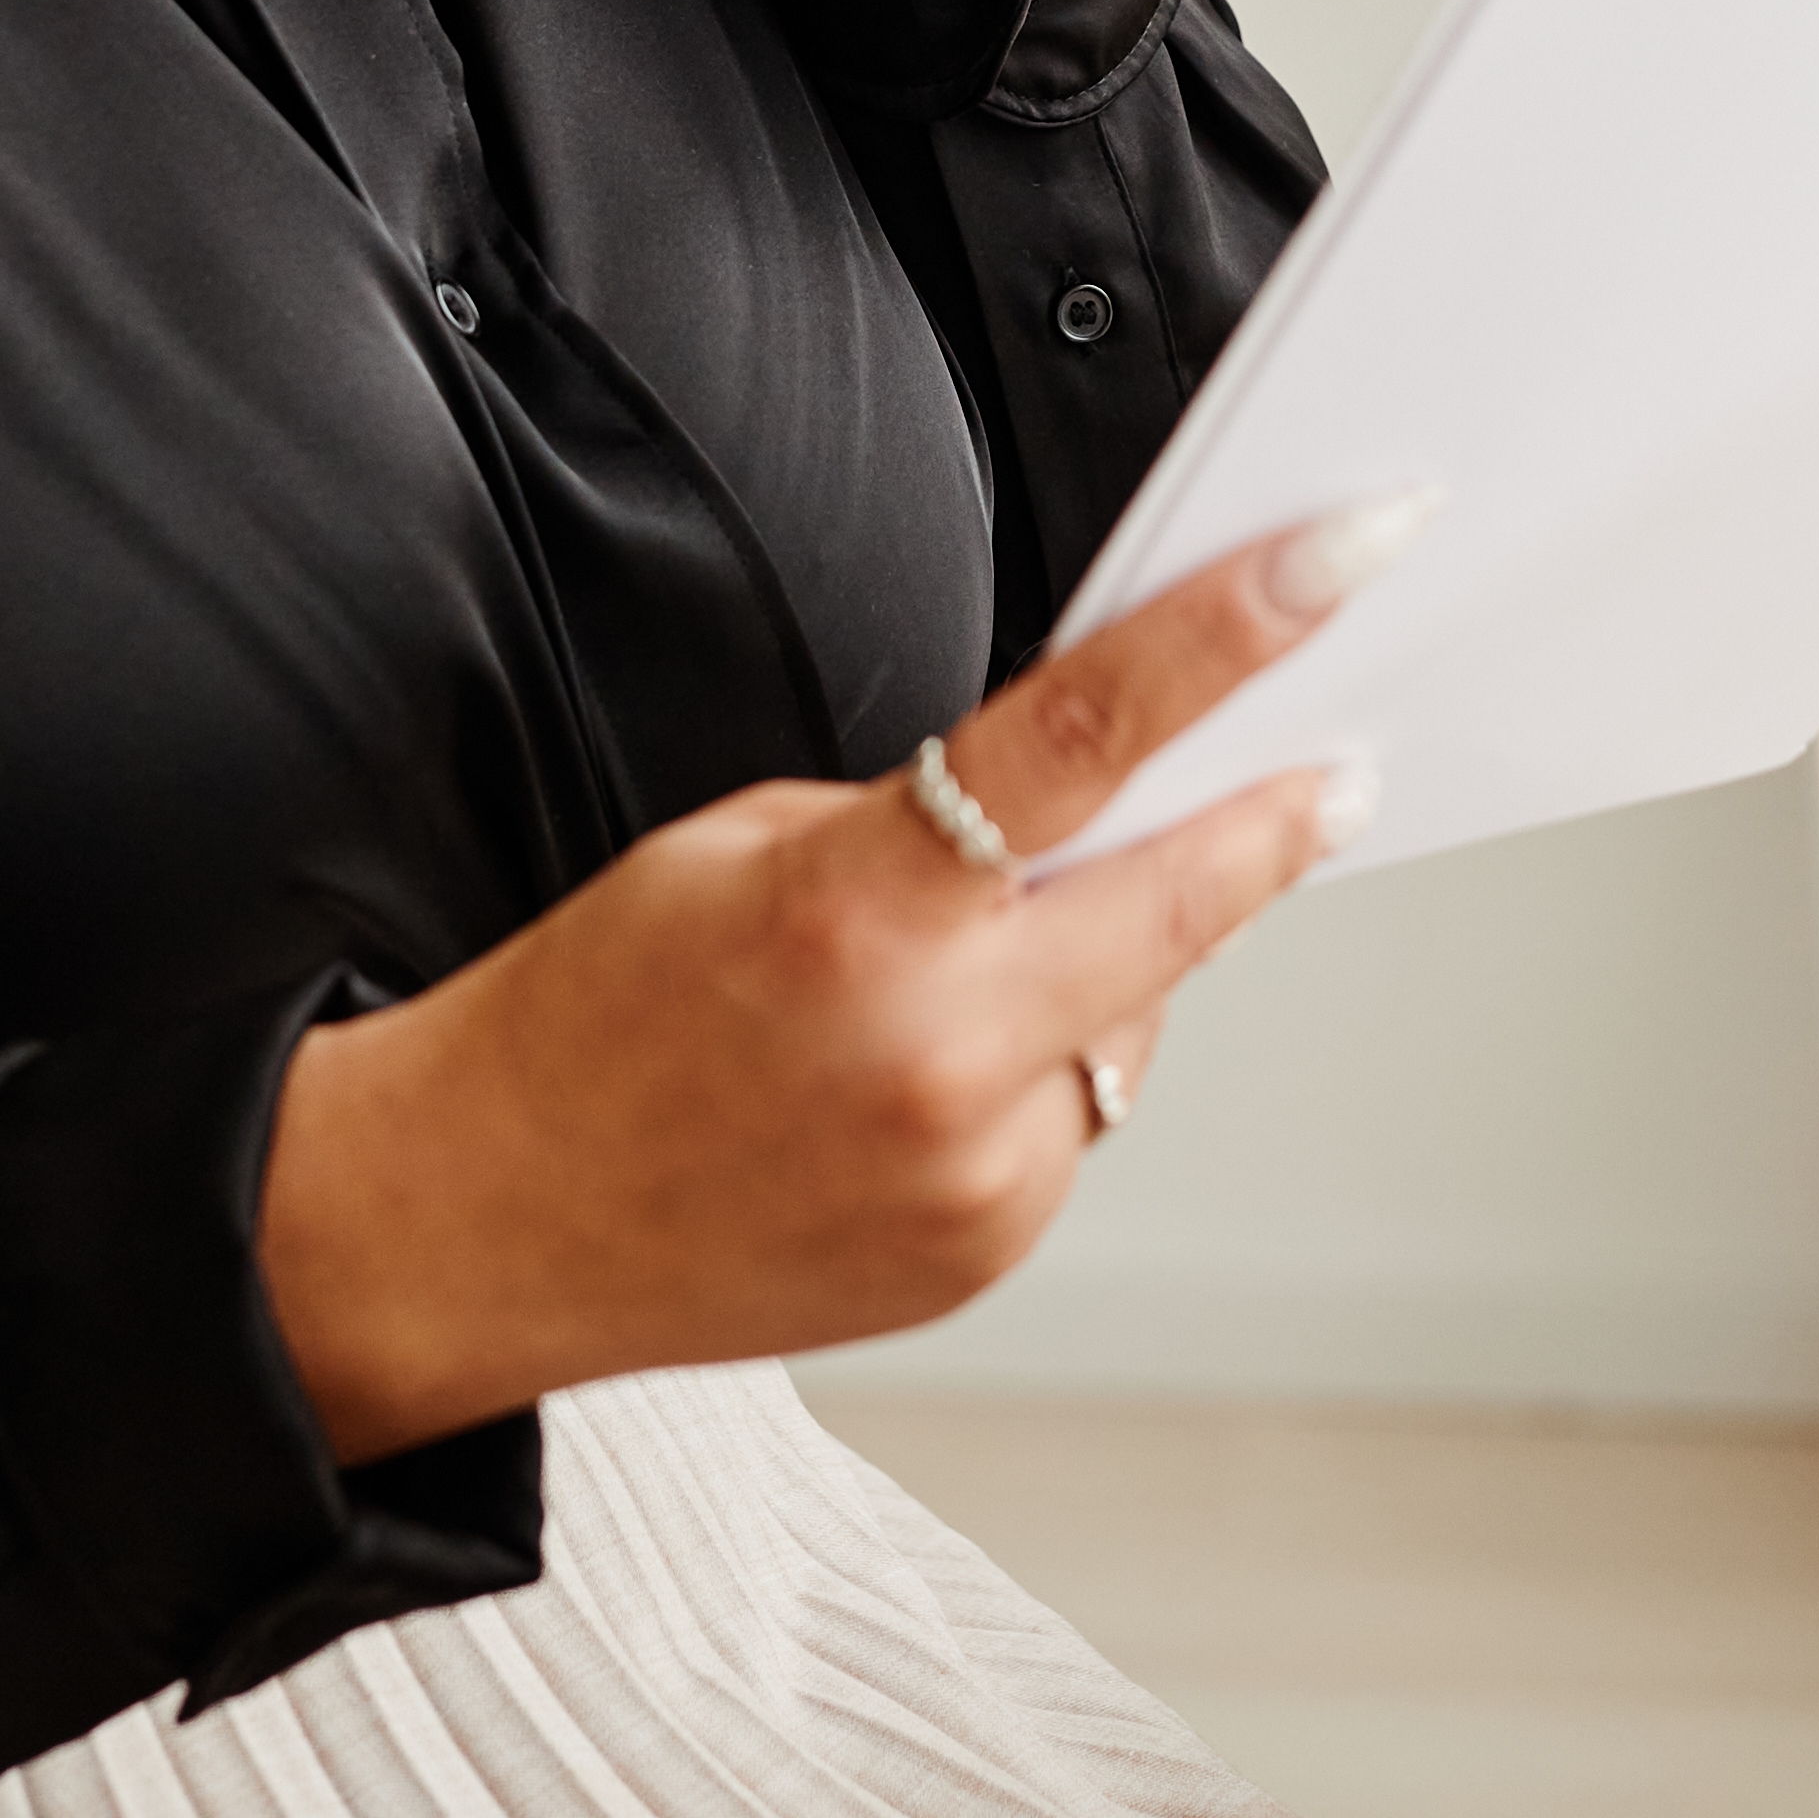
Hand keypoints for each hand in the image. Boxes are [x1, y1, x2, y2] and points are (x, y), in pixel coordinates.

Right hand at [254, 505, 1411, 1460]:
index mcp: (858, 909)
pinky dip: (1037, 1075)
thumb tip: (1098, 813)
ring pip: (1132, 1024)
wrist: (478, 1215)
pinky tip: (920, 1077)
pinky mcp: (984, 1257)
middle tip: (1335, 769)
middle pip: (1184, 903)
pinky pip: (1075, 1124)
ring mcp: (972, 1175)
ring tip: (959, 970)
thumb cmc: (594, 1013)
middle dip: (1267, 825)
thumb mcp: (746, 846)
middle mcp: (934, 1053)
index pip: (1086, 733)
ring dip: (1104, 970)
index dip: (1230, 635)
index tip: (1340, 560)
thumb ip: (937, 822)